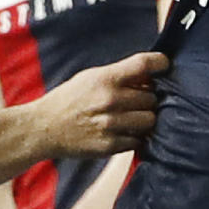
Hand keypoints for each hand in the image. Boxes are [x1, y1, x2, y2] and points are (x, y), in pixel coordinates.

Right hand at [19, 50, 163, 157]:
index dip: (161, 63)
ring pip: (150, 120)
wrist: (43, 128)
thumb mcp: (89, 78)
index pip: (143, 64)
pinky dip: (135, 137)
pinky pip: (138, 140)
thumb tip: (149, 77)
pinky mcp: (110, 145)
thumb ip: (118, 76)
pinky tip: (123, 133)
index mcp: (105, 79)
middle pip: (152, 97)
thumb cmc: (68, 100)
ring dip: (144, 119)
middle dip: (147, 99)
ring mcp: (111, 125)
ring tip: (131, 118)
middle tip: (136, 102)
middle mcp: (110, 100)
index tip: (165, 66)